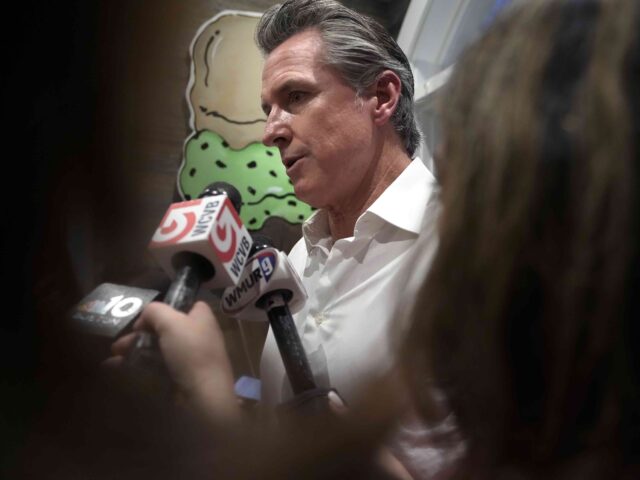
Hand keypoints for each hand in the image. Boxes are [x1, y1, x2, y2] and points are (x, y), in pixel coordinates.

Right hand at [107, 301, 240, 423]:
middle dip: (141, 331)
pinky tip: (115, 365)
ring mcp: (188, 357)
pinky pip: (156, 365)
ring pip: (158, 346)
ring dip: (135, 347)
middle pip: (166, 327)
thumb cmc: (190, 350)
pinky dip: (138, 363)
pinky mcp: (179, 376)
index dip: (167, 307)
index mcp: (201, 317)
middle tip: (121, 337)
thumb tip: (145, 317)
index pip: (187, 305)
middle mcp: (197, 334)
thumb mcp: (171, 322)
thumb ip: (155, 311)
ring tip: (114, 352)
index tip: (148, 314)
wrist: (203, 394)